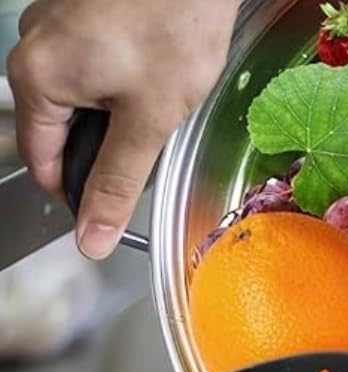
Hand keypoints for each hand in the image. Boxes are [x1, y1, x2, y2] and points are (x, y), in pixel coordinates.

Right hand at [6, 0, 239, 259]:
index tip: (112, 208)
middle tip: (152, 141)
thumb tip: (92, 235)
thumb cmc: (174, 23)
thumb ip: (117, 184)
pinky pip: (94, 64)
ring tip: (158, 98)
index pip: (43, 163)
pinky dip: (123, 81)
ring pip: (81, 97)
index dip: (80, 193)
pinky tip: (155, 71)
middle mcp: (34, 46)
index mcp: (37, 78)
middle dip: (106, 148)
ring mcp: (57, 24)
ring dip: (118, 114)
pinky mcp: (83, 12)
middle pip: (61, 129)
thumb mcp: (148, 122)